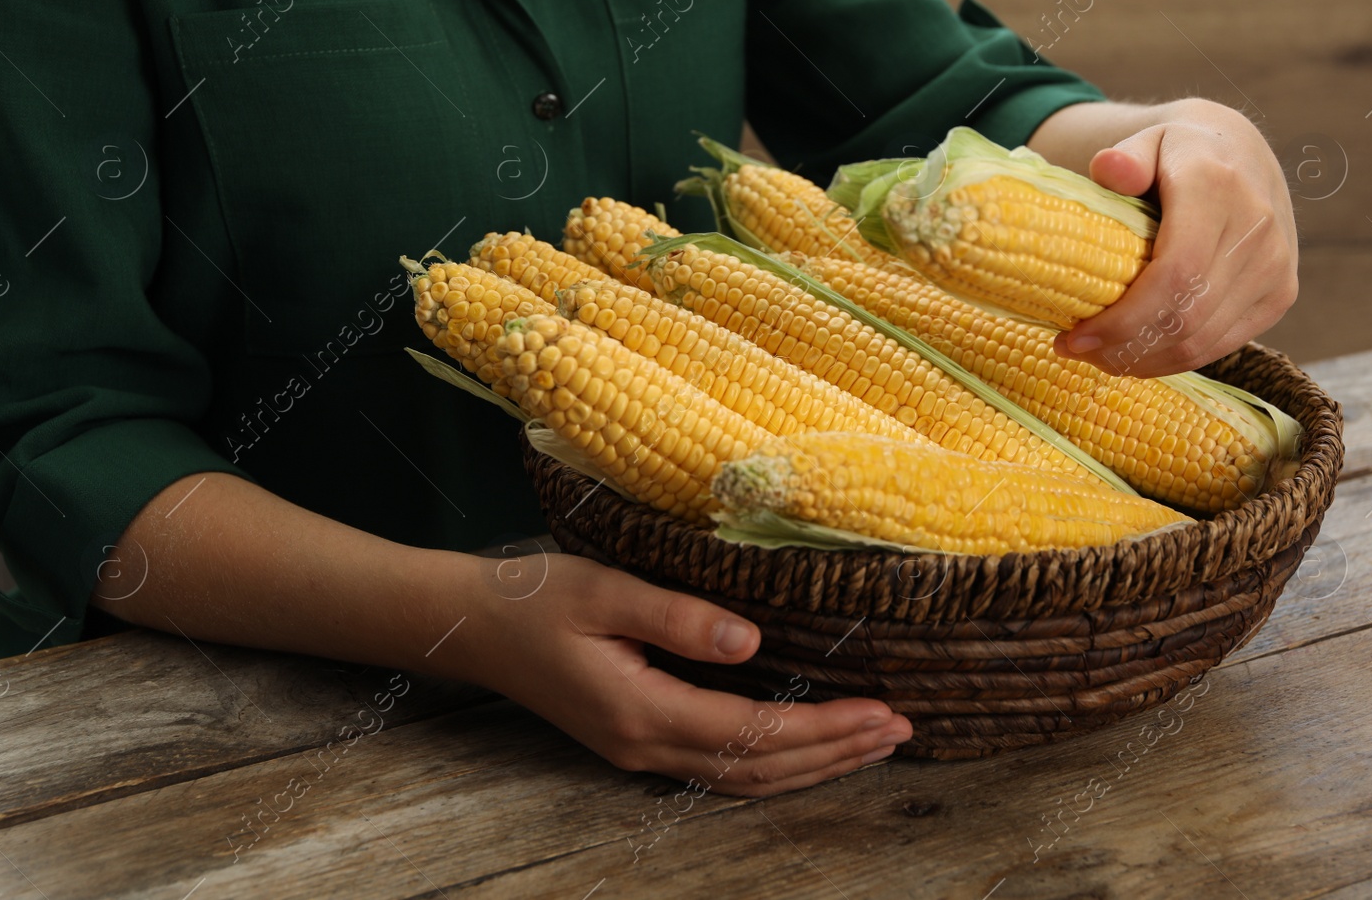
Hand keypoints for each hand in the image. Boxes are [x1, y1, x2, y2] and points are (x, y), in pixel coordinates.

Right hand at [458, 551, 911, 795]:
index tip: (881, 711)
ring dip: (812, 765)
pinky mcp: (635, 741)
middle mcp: (644, 746)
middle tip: (900, 730)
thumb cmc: (534, 598)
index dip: (823, 727)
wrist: (471, 625)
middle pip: (760, 769)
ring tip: (872, 745)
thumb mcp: (602, 590)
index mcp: (641, 710)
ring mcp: (638, 751)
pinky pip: (721, 769)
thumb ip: (676, 617)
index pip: (754, 732)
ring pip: (743, 779)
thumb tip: (751, 641)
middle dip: (835, 752)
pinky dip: (775, 765)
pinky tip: (804, 751)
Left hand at [1050, 99, 1298, 377]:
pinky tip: (1135, 355)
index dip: (1123, 318)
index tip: (1073, 337)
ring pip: (1202, 341)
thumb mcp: (1149, 140)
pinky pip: (1220, 344)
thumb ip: (1126, 157)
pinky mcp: (1280, 295)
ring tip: (1098, 356)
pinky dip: (1173, 359)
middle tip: (1075, 350)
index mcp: (1219, 189)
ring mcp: (1275, 268)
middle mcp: (1257, 232)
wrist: (1243, 153)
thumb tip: (1107, 169)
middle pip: (1186, 317)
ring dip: (1143, 360)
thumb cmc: (1179, 152)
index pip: (1176, 273)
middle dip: (1123, 346)